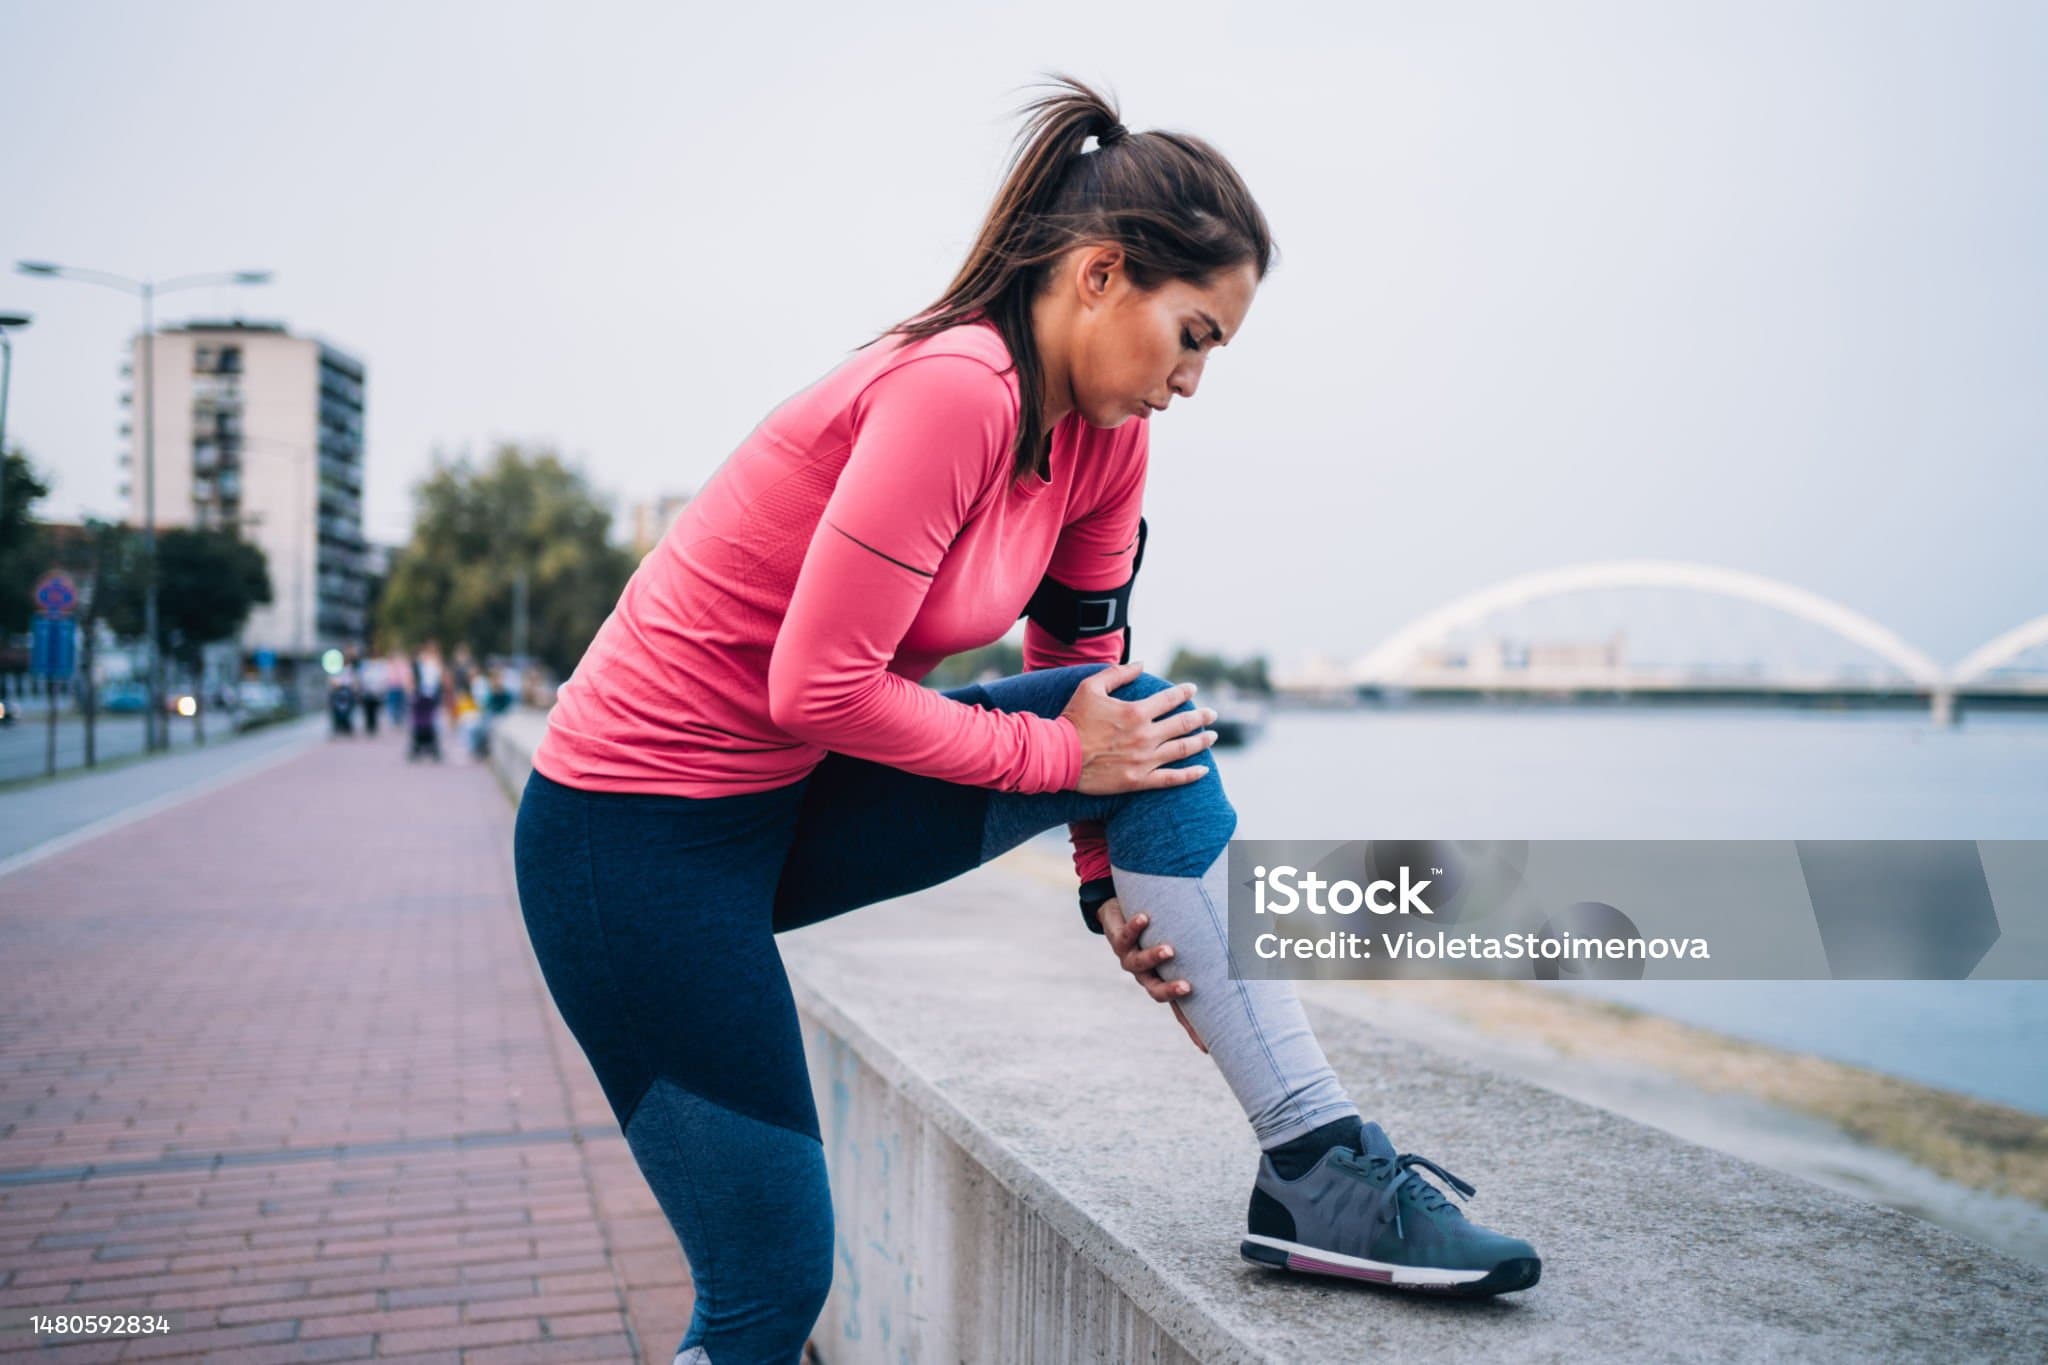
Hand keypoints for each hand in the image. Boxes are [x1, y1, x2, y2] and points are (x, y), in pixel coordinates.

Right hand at [1061, 660, 1219, 795]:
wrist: (1058, 756)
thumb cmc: (1073, 719)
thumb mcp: (1091, 687)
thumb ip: (1117, 673)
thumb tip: (1141, 663)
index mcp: (1136, 712)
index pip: (1170, 699)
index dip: (1184, 692)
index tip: (1192, 689)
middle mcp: (1145, 736)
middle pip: (1183, 724)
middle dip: (1201, 716)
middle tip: (1211, 713)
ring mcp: (1144, 760)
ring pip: (1182, 749)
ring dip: (1201, 741)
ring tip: (1212, 736)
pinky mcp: (1139, 780)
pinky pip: (1171, 778)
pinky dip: (1190, 775)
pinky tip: (1204, 770)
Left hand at [1097, 895, 1207, 1053]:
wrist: (1118, 917)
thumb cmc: (1161, 931)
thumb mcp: (1184, 946)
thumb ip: (1209, 952)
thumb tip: (1250, 947)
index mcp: (1164, 982)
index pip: (1180, 1009)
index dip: (1192, 1028)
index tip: (1206, 1047)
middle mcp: (1147, 976)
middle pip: (1157, 991)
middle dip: (1171, 991)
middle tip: (1187, 988)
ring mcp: (1132, 959)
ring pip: (1140, 963)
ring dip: (1155, 957)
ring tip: (1169, 950)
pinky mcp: (1119, 941)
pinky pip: (1126, 936)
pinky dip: (1136, 928)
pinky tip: (1145, 918)